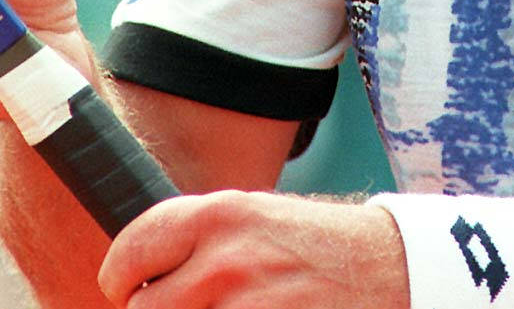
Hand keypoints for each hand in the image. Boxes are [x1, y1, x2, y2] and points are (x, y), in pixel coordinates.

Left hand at [97, 191, 408, 308]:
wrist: (391, 270)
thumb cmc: (320, 247)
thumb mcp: (255, 220)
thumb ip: (198, 241)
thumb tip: (140, 279)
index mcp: (219, 214)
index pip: (130, 251)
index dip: (122, 279)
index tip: (128, 290)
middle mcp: (226, 260)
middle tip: (187, 307)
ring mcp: (246, 308)